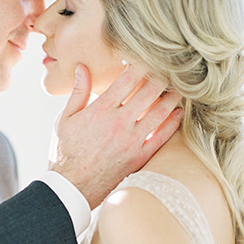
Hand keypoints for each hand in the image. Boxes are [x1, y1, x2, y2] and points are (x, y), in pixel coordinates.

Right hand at [49, 63, 182, 208]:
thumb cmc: (65, 153)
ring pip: (160, 111)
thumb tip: (81, 68)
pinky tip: (178, 113)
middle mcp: (119, 122)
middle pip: (149, 91)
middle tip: (171, 66)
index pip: (128, 79)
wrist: (72, 188)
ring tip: (179, 85)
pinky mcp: (139, 156)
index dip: (140, 63)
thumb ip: (78, 93)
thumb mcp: (64, 120)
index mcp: (100, 110)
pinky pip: (162, 136)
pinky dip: (172, 122)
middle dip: (161, 76)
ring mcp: (132, 140)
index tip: (147, 55)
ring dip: (172, 96)